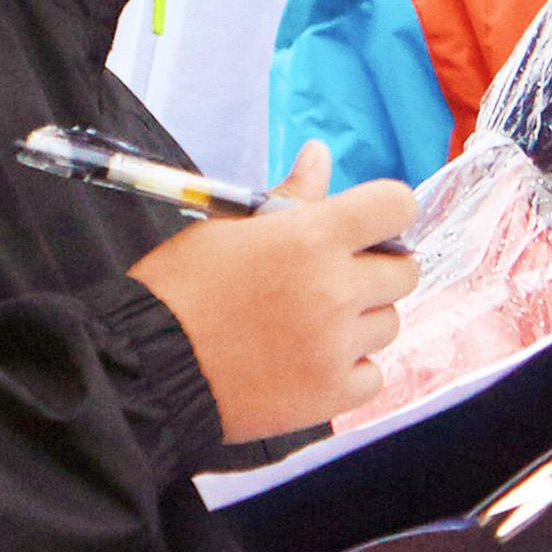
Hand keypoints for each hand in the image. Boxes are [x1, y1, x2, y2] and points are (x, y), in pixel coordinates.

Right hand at [127, 142, 419, 441]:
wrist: (146, 366)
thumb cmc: (180, 290)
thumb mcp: (229, 228)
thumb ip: (290, 197)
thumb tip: (319, 155)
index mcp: (311, 237)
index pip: (396, 206)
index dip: (387, 213)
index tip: (370, 227)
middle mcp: (334, 289)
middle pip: (405, 271)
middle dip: (376, 270)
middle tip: (333, 281)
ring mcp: (337, 345)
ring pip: (390, 323)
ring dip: (362, 322)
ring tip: (312, 325)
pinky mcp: (332, 395)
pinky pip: (375, 375)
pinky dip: (352, 371)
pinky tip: (312, 363)